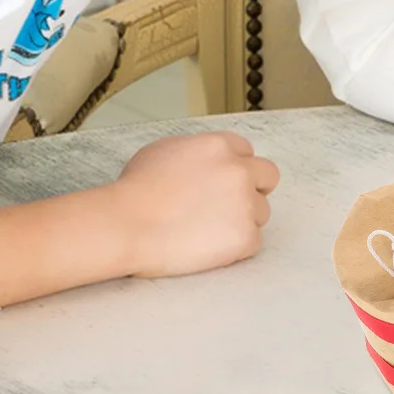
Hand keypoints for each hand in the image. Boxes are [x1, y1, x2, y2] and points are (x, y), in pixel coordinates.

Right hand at [113, 132, 280, 277]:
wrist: (126, 225)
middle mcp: (239, 170)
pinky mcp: (244, 237)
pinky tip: (208, 248)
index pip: (247, 152)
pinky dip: (235, 248)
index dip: (235, 168)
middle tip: (228, 207)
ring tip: (207, 231)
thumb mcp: (163, 150)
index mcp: (220, 146)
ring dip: (241, 220)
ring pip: (261, 212)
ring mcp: (245, 203)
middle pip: (267, 177)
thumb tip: (204, 162)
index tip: (223, 183)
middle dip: (253, 189)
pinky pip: (253, 242)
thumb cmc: (134, 192)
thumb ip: (195, 150)